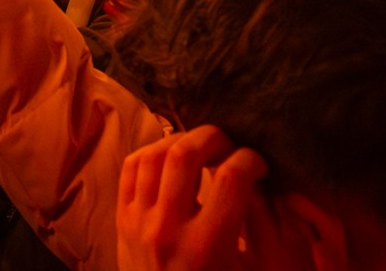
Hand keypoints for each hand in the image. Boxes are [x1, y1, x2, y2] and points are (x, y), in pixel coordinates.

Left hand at [117, 126, 269, 270]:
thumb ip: (262, 227)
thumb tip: (263, 180)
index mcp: (208, 247)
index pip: (232, 179)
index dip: (251, 160)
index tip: (258, 165)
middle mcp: (167, 230)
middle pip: (184, 155)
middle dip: (213, 137)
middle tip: (229, 144)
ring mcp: (138, 223)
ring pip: (153, 155)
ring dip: (181, 140)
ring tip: (202, 147)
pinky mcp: (122, 221)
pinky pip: (131, 168)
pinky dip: (152, 152)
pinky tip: (173, 157)